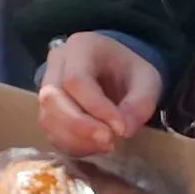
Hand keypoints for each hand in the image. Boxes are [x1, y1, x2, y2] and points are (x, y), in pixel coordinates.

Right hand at [35, 34, 162, 155]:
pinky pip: (50, 132)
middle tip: (110, 141)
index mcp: (81, 47)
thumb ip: (140, 104)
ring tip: (107, 144)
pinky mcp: (46, 109)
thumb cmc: (130, 71)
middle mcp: (56, 64)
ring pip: (47, 118)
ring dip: (76, 139)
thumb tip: (123, 131)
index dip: (96, 108)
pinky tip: (95, 146)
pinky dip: (72, 145)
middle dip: (81, 126)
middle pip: (52, 98)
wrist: (117, 70)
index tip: (121, 128)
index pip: (76, 79)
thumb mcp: (147, 80)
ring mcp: (46, 87)